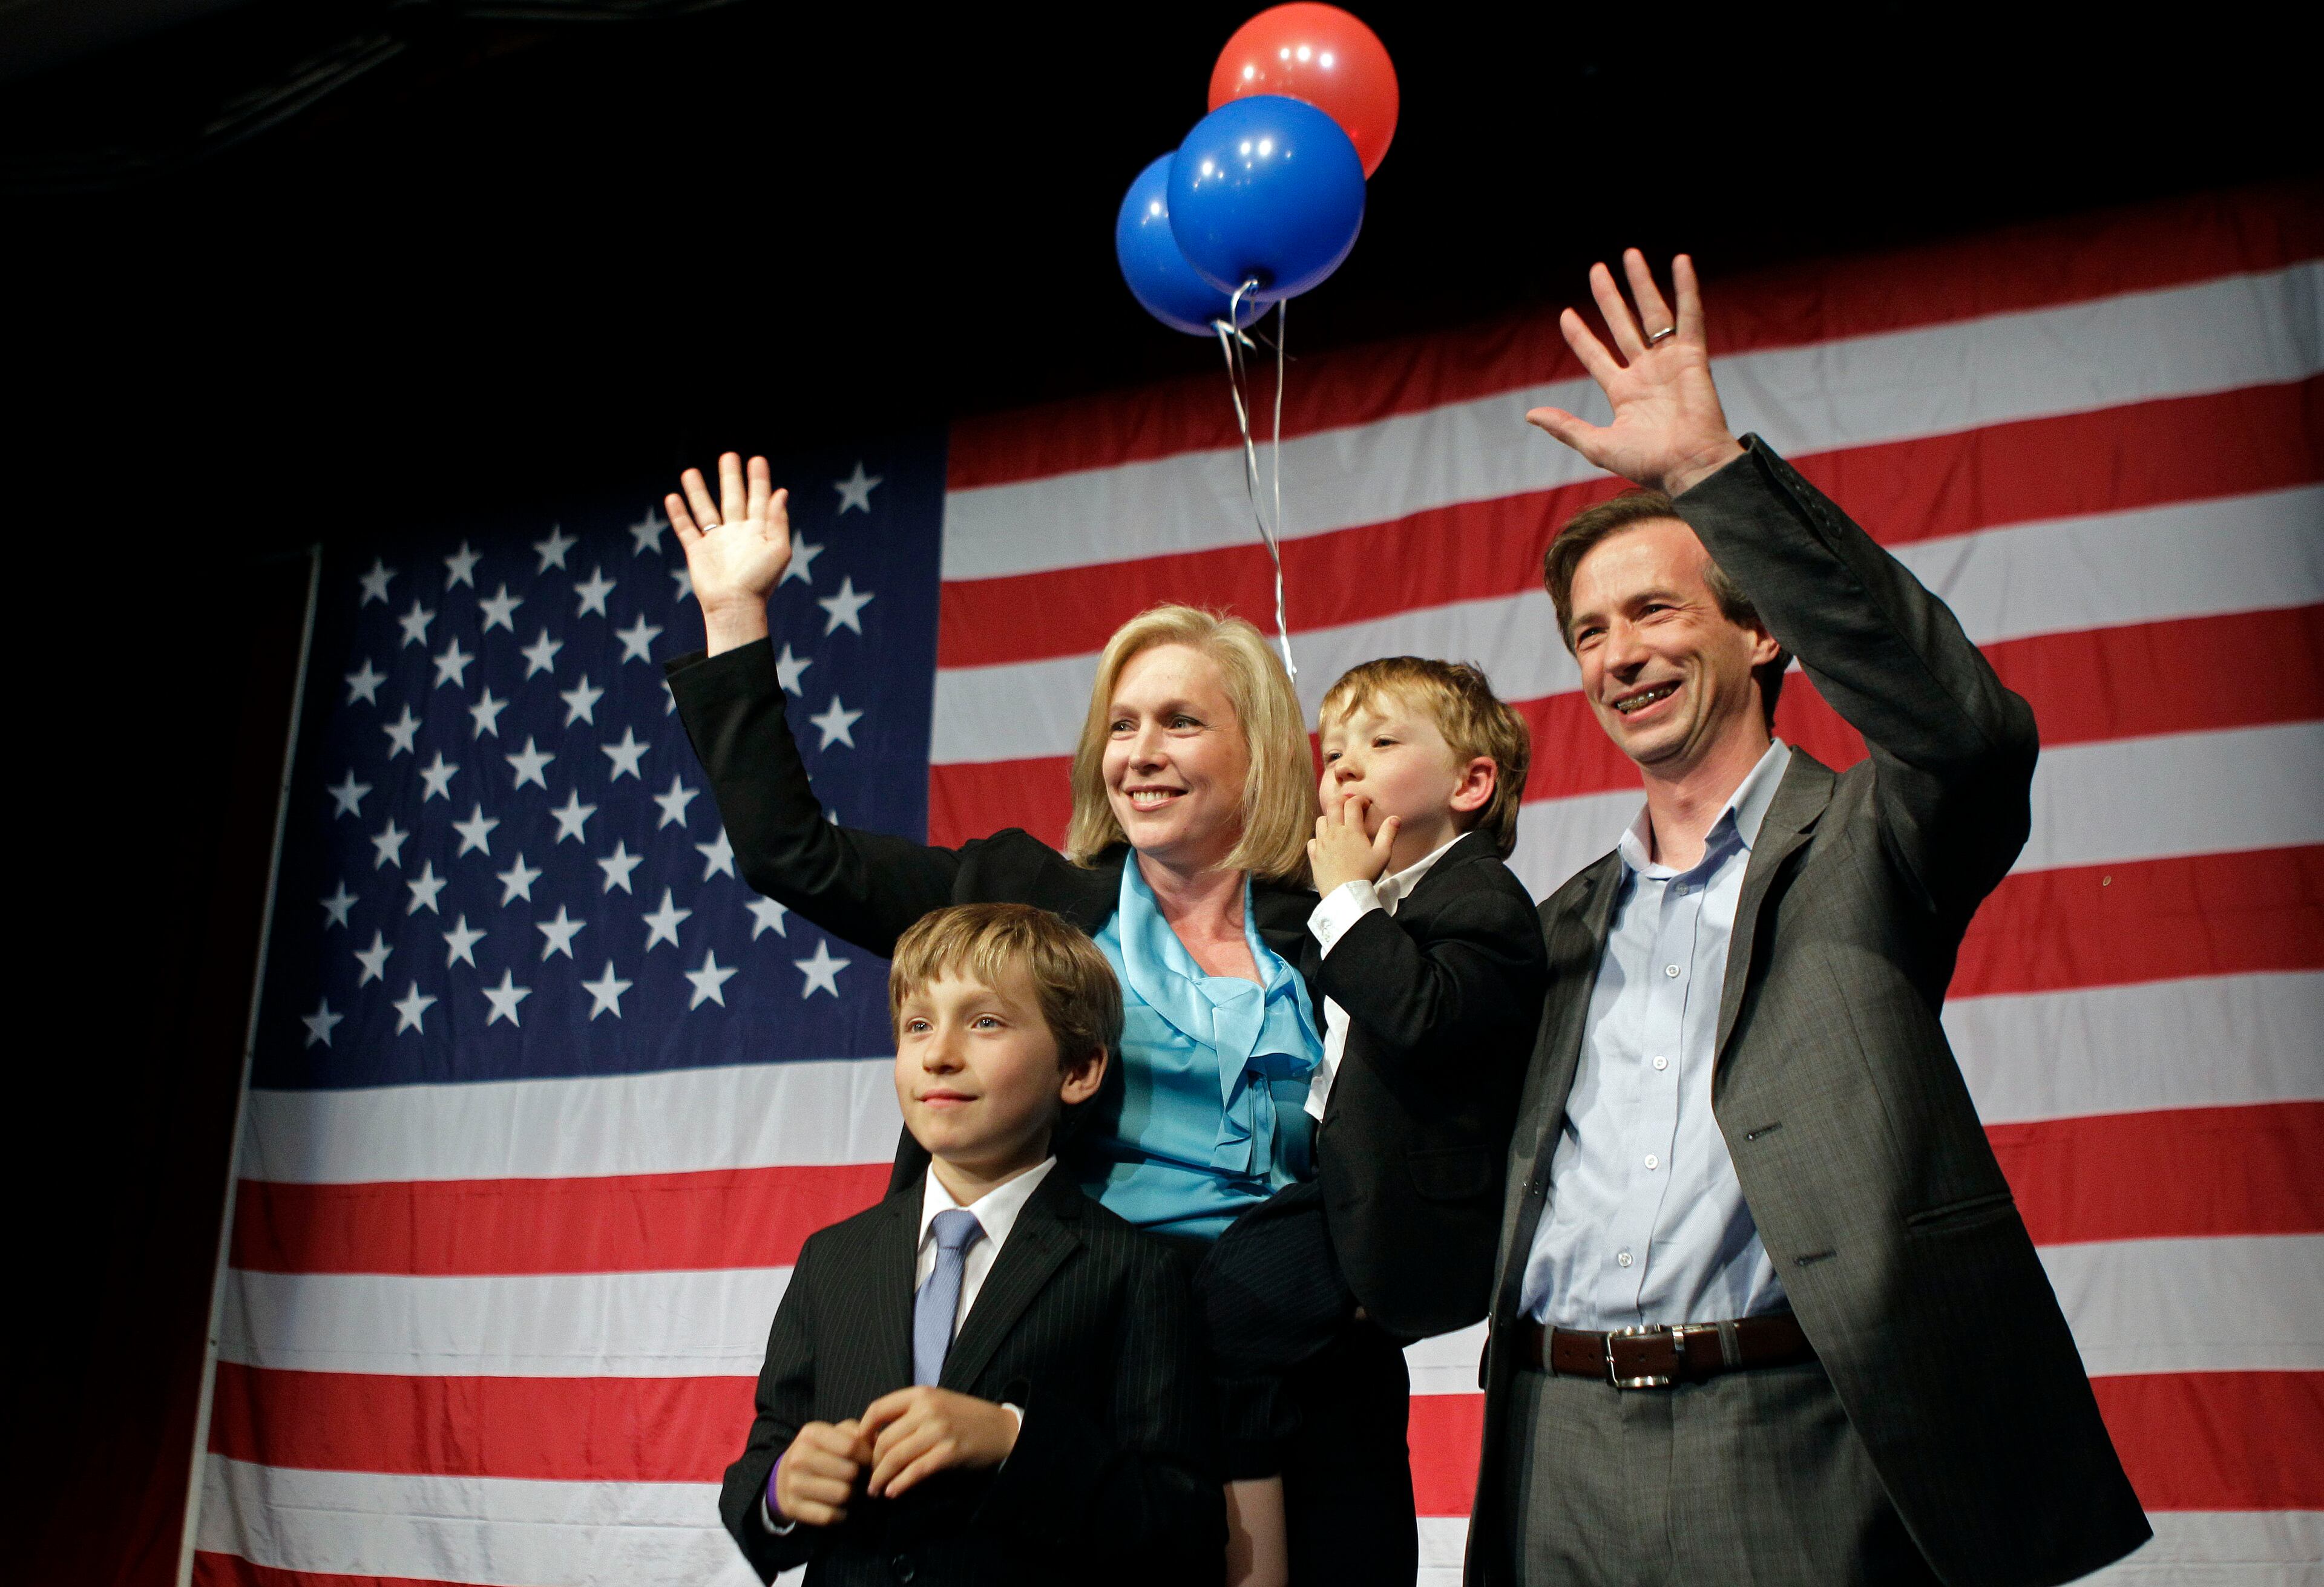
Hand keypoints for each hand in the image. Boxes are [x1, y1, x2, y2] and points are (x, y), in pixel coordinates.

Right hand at [668, 452, 791, 654]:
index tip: (757, 459)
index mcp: (757, 532)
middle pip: (732, 498)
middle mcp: (737, 534)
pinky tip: (673, 497)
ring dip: (698, 491)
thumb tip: (781, 491)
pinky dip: (679, 514)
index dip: (758, 479)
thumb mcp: (778, 549)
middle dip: (730, 477)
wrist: (735, 606)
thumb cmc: (760, 582)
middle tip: (729, 455)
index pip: (758, 499)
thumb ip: (777, 520)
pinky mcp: (697, 552)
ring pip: (705, 510)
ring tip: (690, 471)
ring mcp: (716, 542)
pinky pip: (686, 529)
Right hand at [773, 1418, 870, 1526]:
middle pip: (849, 1472)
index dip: (867, 1456)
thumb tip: (878, 1444)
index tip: (870, 1461)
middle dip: (860, 1477)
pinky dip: (840, 1514)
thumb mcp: (835, 1435)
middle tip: (860, 1479)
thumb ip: (858, 1433)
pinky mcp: (793, 1507)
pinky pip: (829, 1516)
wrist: (784, 1478)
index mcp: (811, 1434)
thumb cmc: (820, 1453)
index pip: (851, 1446)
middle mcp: (799, 1457)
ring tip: (849, 1491)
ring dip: (851, 1496)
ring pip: (842, 1494)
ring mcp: (793, 1483)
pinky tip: (839, 1507)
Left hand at [857, 1386, 1019, 1499]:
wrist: (1002, 1429)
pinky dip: (900, 1484)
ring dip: (881, 1477)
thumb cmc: (965, 1418)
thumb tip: (872, 1437)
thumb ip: (909, 1414)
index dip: (863, 1430)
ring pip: (896, 1457)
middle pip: (884, 1439)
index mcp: (921, 1394)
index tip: (860, 1448)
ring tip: (875, 1490)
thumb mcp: (936, 1404)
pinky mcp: (949, 1452)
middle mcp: (928, 1410)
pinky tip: (892, 1493)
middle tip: (868, 1477)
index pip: (878, 1409)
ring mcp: (939, 1431)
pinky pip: (916, 1471)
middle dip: (871, 1463)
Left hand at [1308, 794, 1396, 896]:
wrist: (1345, 894)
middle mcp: (1334, 832)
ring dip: (1329, 818)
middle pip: (1333, 806)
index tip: (1365, 804)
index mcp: (1352, 830)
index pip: (1352, 804)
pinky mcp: (1314, 855)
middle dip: (1342, 801)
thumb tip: (1395, 818)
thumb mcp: (1383, 854)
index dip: (1359, 799)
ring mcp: (1322, 843)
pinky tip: (1327, 844)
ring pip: (1321, 820)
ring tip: (1338, 824)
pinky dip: (1319, 837)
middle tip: (1349, 805)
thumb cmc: (1366, 874)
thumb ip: (1388, 834)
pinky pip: (1313, 839)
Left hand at [1525, 251, 1743, 497]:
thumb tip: (1529, 414)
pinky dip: (1686, 289)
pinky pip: (1690, 316)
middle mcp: (1645, 372)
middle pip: (1622, 325)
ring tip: (1630, 255)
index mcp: (1623, 392)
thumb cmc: (1648, 463)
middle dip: (1610, 297)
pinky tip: (1680, 262)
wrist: (1690, 466)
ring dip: (1641, 284)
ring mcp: (1669, 362)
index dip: (1580, 336)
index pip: (1595, 355)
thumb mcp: (1597, 446)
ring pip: (1652, 314)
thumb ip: (1566, 427)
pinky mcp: (1693, 356)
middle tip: (1596, 269)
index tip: (1564, 314)